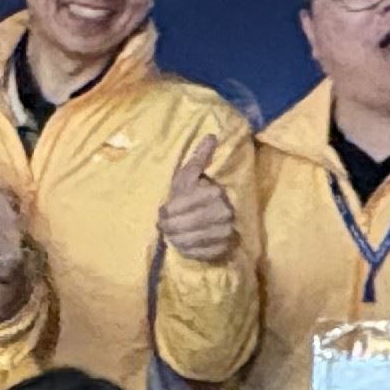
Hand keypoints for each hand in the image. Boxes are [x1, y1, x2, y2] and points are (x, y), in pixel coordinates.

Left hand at [158, 135, 237, 264]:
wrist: (205, 220)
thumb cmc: (191, 195)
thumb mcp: (188, 177)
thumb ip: (197, 159)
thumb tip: (211, 135)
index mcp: (216, 192)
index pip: (188, 204)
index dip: (171, 209)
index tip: (162, 212)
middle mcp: (225, 213)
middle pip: (190, 223)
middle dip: (172, 226)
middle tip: (164, 226)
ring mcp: (226, 233)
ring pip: (194, 239)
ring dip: (177, 238)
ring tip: (170, 235)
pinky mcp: (224, 250)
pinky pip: (201, 254)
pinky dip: (187, 251)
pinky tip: (181, 245)